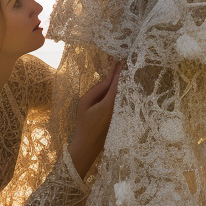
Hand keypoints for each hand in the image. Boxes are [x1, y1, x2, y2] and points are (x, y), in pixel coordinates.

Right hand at [68, 62, 122, 177]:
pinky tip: (113, 87)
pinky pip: (114, 101)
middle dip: (119, 75)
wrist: (88, 144)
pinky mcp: (112, 116)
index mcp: (107, 102)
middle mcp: (114, 106)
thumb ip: (94, 91)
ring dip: (117, 83)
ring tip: (117, 71)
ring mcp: (114, 112)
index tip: (120, 62)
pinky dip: (114, 92)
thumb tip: (105, 82)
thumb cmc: (84, 123)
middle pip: (117, 88)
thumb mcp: (84, 104)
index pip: (114, 84)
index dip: (117, 73)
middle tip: (121, 63)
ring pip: (116, 95)